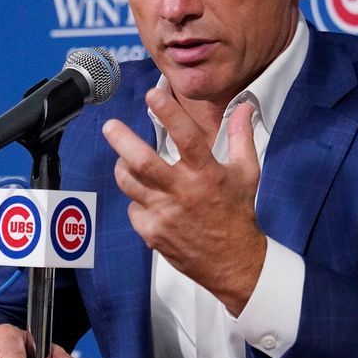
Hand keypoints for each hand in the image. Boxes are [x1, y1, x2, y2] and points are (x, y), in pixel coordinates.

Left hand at [102, 88, 266, 314]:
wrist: (233, 263)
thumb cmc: (238, 213)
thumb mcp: (246, 173)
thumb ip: (241, 138)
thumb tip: (244, 107)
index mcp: (207, 174)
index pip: (186, 138)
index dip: (169, 113)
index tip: (153, 94)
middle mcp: (183, 193)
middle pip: (144, 163)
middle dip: (123, 141)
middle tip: (110, 126)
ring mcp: (165, 214)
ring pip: (130, 184)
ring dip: (122, 167)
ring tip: (123, 158)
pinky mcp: (152, 233)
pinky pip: (134, 208)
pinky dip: (137, 199)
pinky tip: (148, 198)